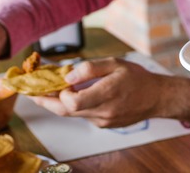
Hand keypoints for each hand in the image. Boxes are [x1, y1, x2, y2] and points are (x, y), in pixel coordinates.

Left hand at [30, 57, 189, 127]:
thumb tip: (67, 76)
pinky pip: (84, 115)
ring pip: (74, 114)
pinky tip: (77, 94)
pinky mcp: (104, 125)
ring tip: (52, 89)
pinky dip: (76, 105)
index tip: (57, 81)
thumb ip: (90, 68)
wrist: (157, 98)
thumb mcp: (115, 63)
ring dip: (61, 102)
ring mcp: (103, 121)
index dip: (59, 93)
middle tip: (32, 92)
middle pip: (66, 111)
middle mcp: (104, 111)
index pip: (72, 102)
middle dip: (46, 101)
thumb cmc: (138, 78)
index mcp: (107, 93)